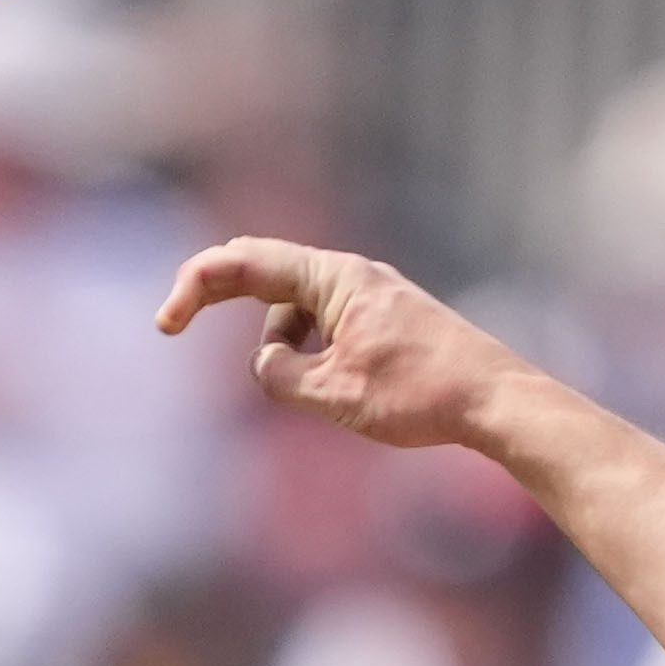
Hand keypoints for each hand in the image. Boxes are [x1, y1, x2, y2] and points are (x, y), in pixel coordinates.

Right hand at [154, 235, 511, 448]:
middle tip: (175, 322)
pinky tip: (342, 391)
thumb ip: (281, 375)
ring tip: (326, 392)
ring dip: (283, 347)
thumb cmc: (423, 394)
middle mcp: (351, 274)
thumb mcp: (335, 393)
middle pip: (262, 271)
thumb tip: (266, 363)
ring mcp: (371, 295)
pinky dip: (312, 353)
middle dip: (218, 296)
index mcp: (335, 277)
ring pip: (297, 311)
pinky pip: (326, 327)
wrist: (499, 401)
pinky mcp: (386, 320)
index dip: (195, 287)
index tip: (165, 324)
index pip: (243, 264)